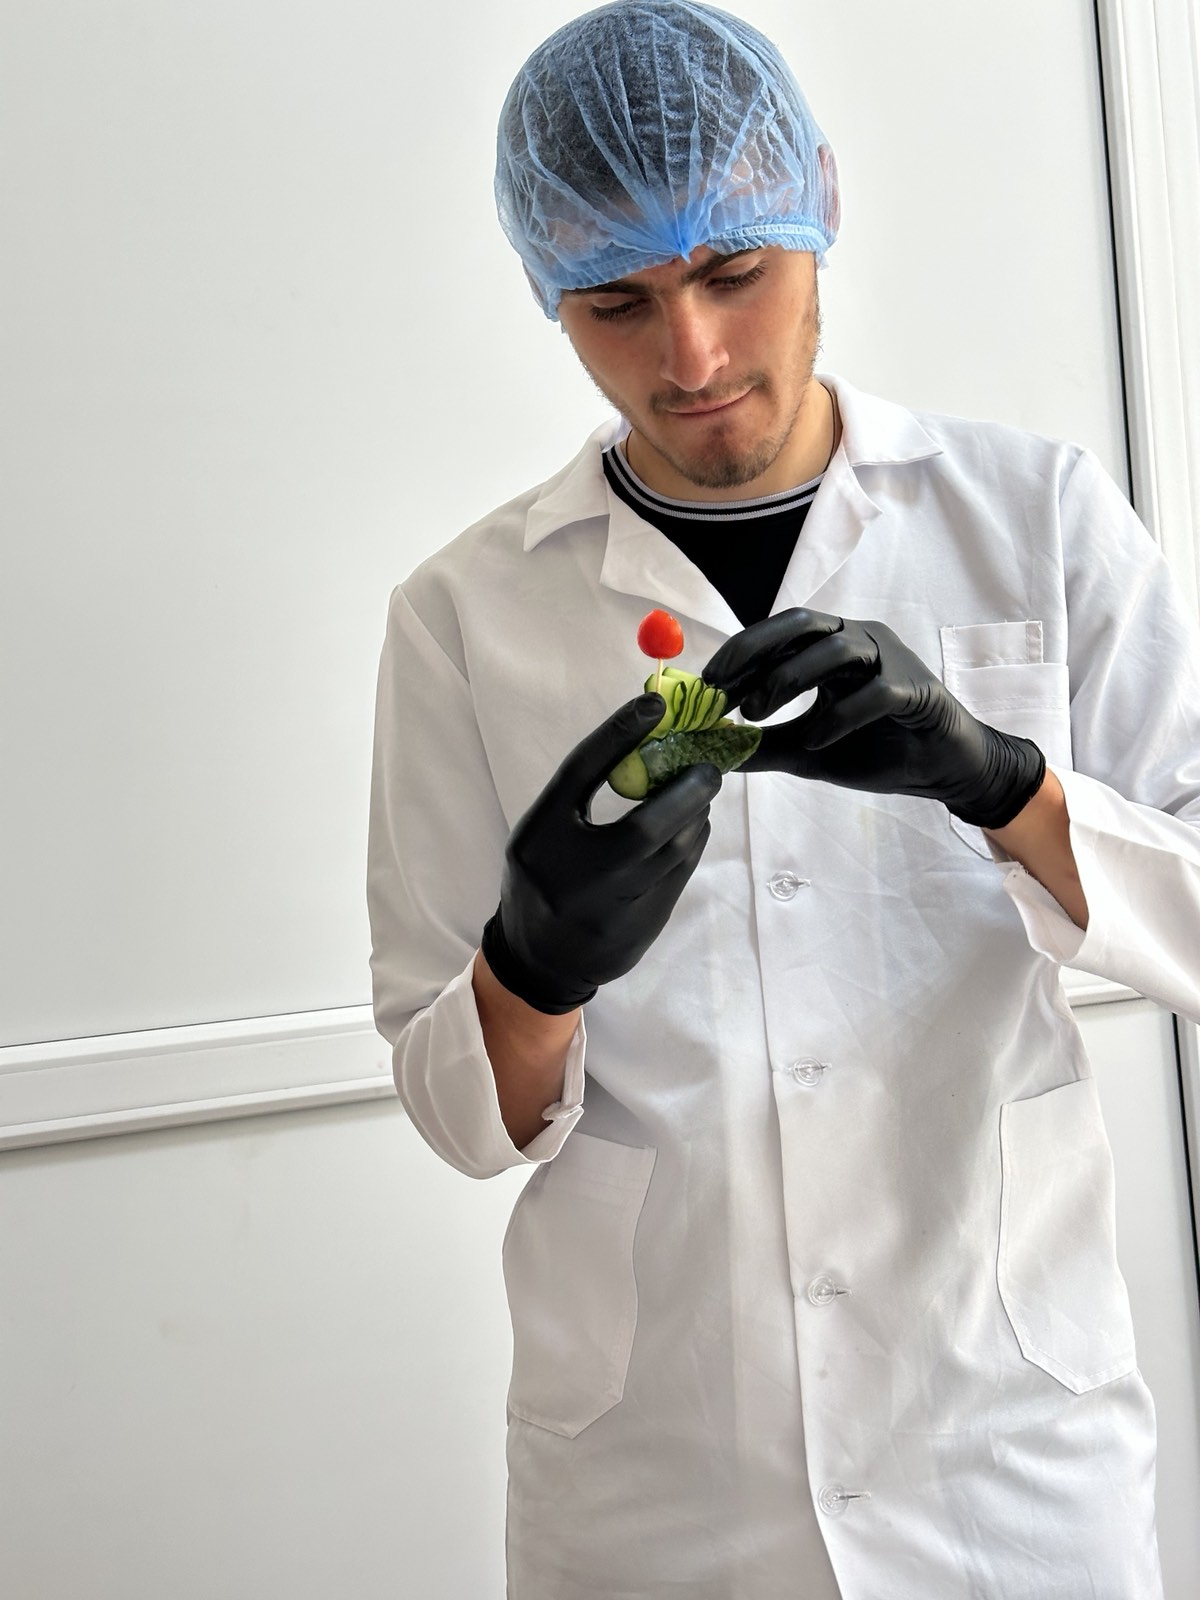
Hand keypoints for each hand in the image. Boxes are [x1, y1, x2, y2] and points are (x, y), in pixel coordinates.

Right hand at [481, 695, 720, 1012]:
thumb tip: (641, 732)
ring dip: (695, 816)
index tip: (654, 704)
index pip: (582, 773)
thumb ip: (582, 786)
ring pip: (674, 853)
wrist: (542, 958)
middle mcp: (576, 876)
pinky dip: (691, 842)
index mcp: (542, 840)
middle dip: (687, 790)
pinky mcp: (642, 926)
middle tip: (706, 767)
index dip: (618, 733)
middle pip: (646, 825)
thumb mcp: (544, 827)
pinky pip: (680, 874)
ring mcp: (613, 908)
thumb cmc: (543, 877)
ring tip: (698, 794)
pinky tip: (690, 827)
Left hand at [702, 608, 1044, 827]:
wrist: (938, 768)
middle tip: (721, 691)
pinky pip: (876, 692)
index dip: (739, 653)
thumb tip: (711, 753)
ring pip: (836, 649)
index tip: (705, 684)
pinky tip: (815, 741)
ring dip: (788, 679)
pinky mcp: (916, 689)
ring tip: (755, 716)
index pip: (778, 634)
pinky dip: (840, 714)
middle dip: (755, 652)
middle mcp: (858, 641)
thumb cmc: (875, 749)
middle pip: (802, 624)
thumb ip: (763, 746)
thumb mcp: (807, 751)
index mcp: (830, 647)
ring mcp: (889, 659)